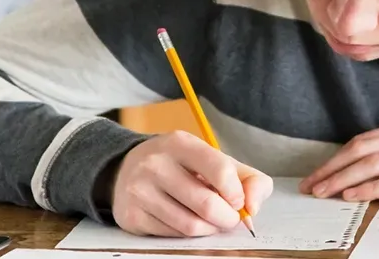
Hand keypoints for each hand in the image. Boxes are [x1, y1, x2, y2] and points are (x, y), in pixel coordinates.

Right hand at [111, 130, 273, 236]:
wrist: (125, 170)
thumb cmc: (181, 166)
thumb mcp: (213, 159)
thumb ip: (247, 178)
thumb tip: (253, 207)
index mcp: (181, 143)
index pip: (220, 169)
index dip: (237, 192)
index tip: (238, 201)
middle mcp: (156, 164)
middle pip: (207, 204)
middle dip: (227, 218)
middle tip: (230, 218)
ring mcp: (140, 191)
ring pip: (190, 225)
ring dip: (210, 229)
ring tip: (211, 221)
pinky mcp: (132, 216)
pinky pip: (172, 236)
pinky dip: (189, 235)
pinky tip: (188, 221)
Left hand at [299, 119, 378, 200]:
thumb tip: (375, 165)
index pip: (362, 141)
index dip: (337, 157)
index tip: (318, 172)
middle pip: (360, 149)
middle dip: (332, 167)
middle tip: (311, 184)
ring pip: (372, 163)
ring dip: (343, 178)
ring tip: (324, 191)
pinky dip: (370, 187)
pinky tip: (354, 195)